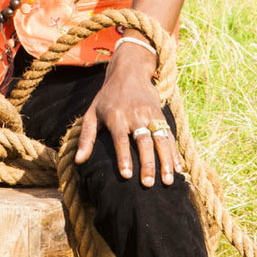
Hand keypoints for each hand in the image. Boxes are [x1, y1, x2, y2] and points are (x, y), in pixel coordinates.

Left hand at [74, 45, 181, 185]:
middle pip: (143, 142)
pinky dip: (175, 152)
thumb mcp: (92, 113)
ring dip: (165, 161)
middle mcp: (135, 115)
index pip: (120, 140)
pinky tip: (178, 168)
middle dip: (147, 164)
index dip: (124, 158)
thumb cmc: (107, 97)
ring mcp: (150, 115)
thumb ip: (86, 137)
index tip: (127, 176)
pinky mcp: (161, 115)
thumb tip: (79, 161)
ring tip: (167, 181)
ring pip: (161, 140)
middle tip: (148, 184)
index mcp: (116, 116)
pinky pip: (170, 135)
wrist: (129, 71)